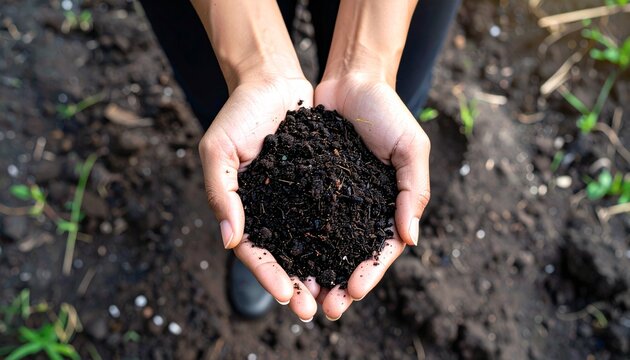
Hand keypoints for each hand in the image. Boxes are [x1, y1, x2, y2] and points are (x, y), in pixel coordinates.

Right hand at [198, 76, 320, 320]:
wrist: (272, 81)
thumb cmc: (239, 113)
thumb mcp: (218, 149)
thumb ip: (221, 193)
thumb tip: (229, 241)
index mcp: (245, 209)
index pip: (255, 250)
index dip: (268, 274)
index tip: (285, 294)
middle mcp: (274, 209)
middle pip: (286, 256)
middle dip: (299, 284)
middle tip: (314, 309)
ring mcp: (299, 199)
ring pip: (312, 243)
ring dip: (323, 271)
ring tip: (338, 295)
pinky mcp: (323, 184)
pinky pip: (333, 217)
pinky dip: (341, 239)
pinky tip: (355, 257)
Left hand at [313, 72, 430, 319]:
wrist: (351, 82)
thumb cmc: (388, 113)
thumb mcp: (411, 148)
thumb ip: (413, 190)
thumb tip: (411, 239)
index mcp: (389, 205)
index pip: (381, 249)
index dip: (369, 272)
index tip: (353, 291)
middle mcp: (360, 208)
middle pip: (350, 255)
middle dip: (339, 284)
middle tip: (325, 308)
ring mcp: (334, 200)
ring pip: (324, 245)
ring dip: (315, 272)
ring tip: (302, 295)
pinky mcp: (308, 187)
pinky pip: (301, 218)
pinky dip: (295, 241)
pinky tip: (284, 259)